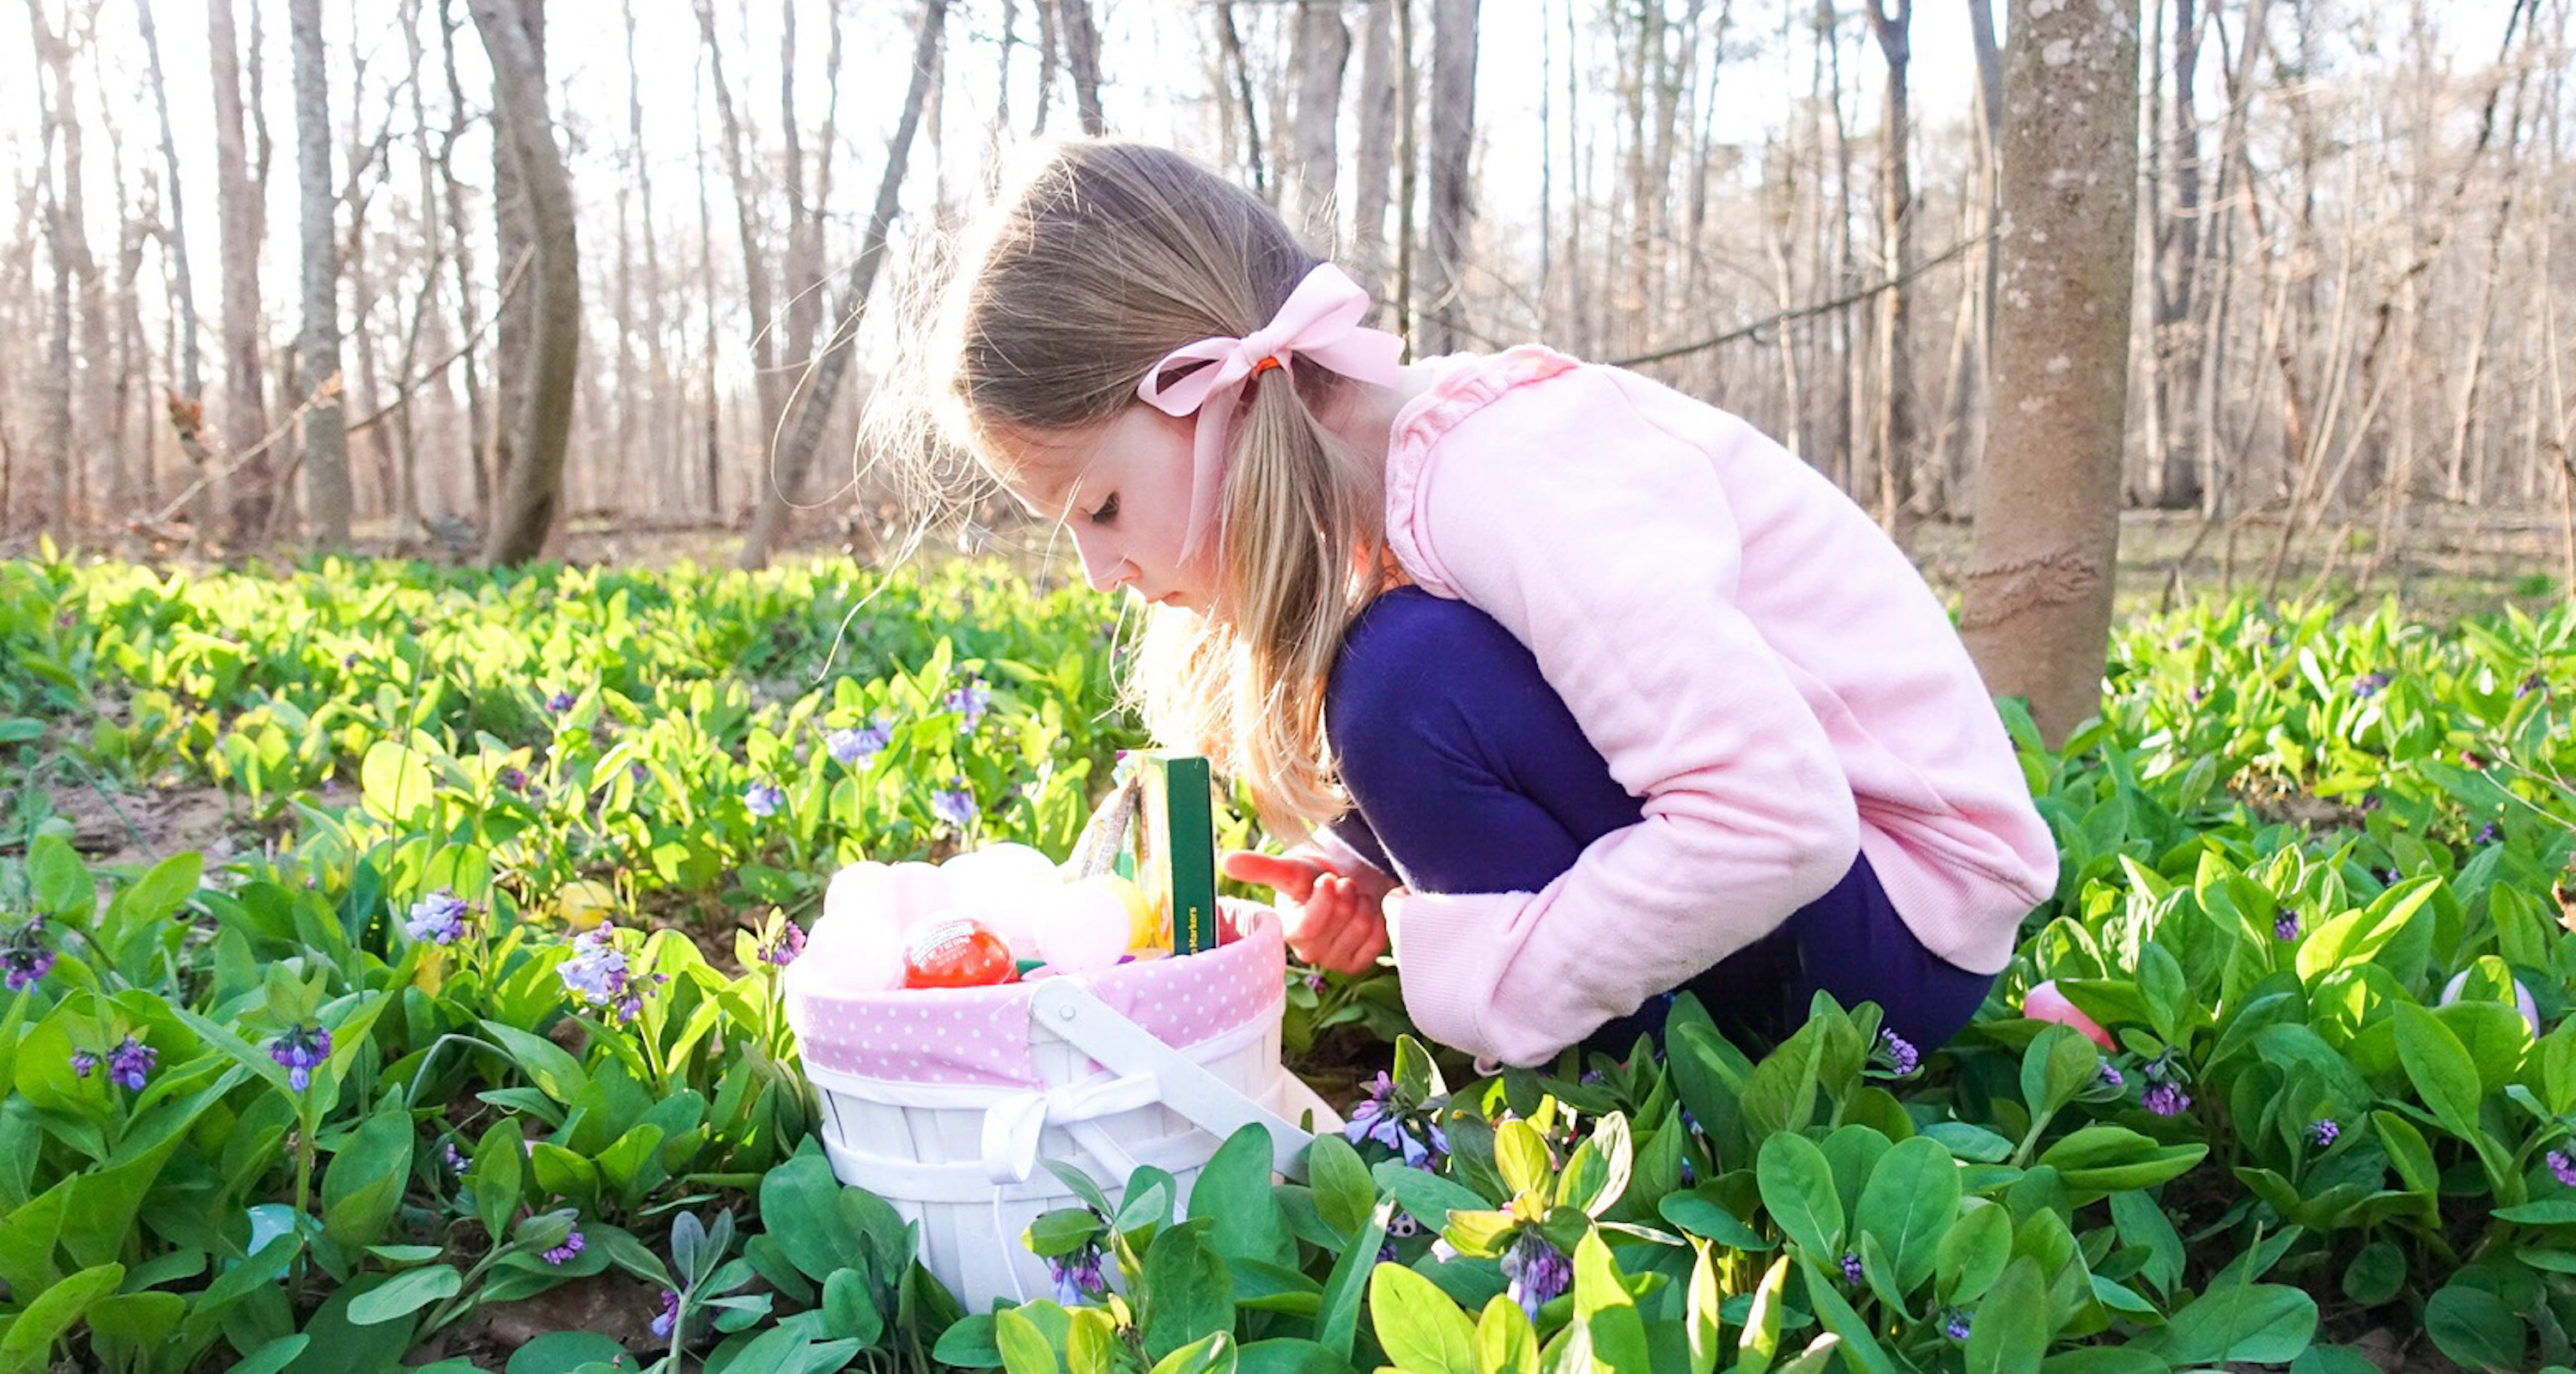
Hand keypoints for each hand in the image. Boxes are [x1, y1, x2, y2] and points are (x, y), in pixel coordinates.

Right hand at [1221, 846, 1397, 974]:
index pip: (1309, 926)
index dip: (1323, 900)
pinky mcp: (1357, 963)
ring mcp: (1333, 960)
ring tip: (1353, 895)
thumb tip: (1226, 861)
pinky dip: (1378, 919)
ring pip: (1362, 928)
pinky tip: (1365, 910)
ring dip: (1364, 903)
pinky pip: (1377, 941)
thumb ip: (1259, 867)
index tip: (1328, 878)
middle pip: (1340, 922)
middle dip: (1347, 895)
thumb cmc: (1312, 878)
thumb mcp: (1288, 868)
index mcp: (1288, 931)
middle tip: (1342, 884)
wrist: (1341, 884)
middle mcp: (1308, 951)